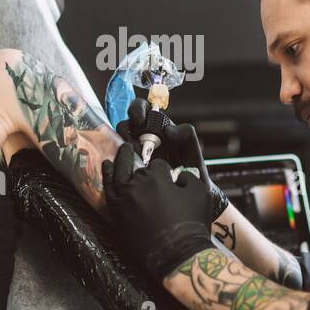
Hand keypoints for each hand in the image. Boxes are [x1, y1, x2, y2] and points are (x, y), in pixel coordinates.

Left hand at [101, 142, 216, 281]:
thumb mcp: (201, 193)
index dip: (163, 168)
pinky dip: (107, 178)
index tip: (166, 174)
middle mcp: (136, 185)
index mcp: (156, 177)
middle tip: (132, 148)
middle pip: (133, 165)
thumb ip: (189, 177)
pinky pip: (108, 191)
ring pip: (117, 174)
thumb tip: (179, 175)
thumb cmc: (192, 224)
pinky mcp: (116, 215)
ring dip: (119, 162)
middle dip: (134, 156)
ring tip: (120, 154)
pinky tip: (107, 170)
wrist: (177, 255)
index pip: (157, 164)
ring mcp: (123, 200)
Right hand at [115, 97, 229, 220]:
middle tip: (134, 142)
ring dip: (124, 148)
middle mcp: (143, 138)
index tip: (139, 120)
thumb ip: (187, 136)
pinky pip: (116, 162)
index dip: (137, 110)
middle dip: (127, 130)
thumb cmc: (192, 173)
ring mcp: (133, 154)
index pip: (142, 110)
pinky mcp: (127, 170)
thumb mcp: (193, 153)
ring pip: (118, 143)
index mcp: (158, 128)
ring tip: (138, 160)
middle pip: (125, 125)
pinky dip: (119, 163)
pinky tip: (130, 170)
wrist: (189, 199)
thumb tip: (168, 129)